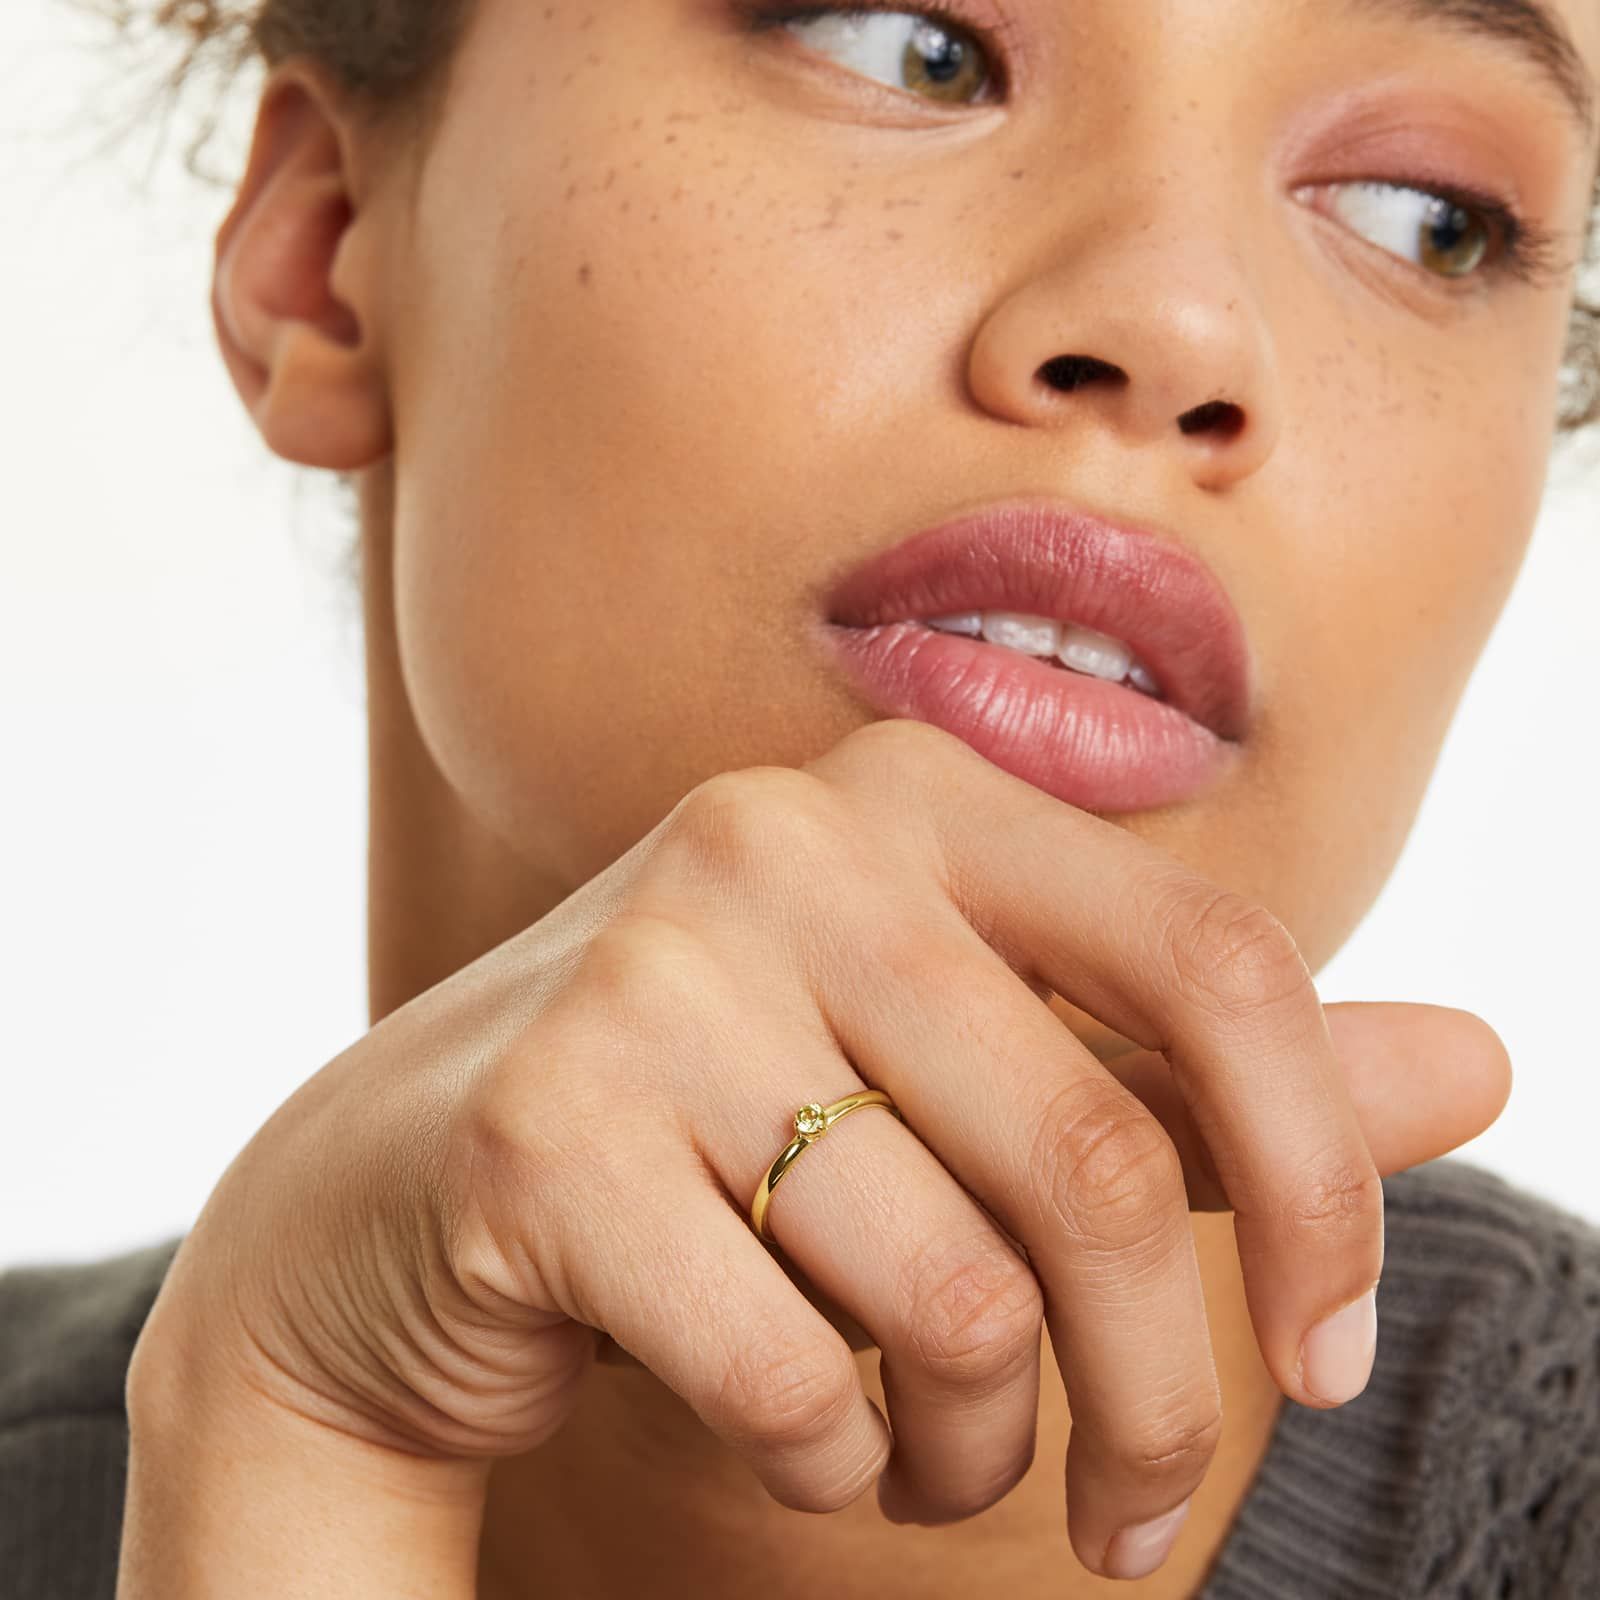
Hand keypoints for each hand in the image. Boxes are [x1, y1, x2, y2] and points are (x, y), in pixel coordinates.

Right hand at [123, 716, 1509, 1587]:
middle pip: (1093, 1164)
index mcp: (912, 795)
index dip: (1325, 1183)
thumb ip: (1202, 1073)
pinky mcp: (538, 1132)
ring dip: (974, 1442)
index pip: (1217, 969)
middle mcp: (778, 841)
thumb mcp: (976, 1069)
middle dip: (1153, 1391)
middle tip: (1132, 1512)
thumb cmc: (731, 1118)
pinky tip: (781, 1420)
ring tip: (919, 1444)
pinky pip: (792, 1374)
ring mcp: (644, 975)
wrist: (404, 1193)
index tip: (1325, 1356)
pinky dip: (825, 1459)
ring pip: (950, 1296)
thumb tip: (1481, 1058)